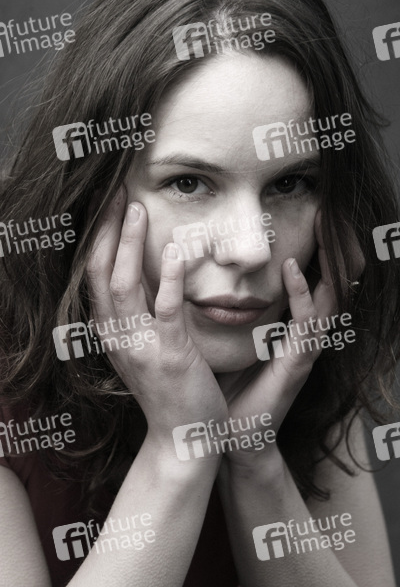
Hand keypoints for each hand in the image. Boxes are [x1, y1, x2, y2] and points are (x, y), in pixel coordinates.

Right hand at [86, 189, 227, 455]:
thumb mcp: (142, 348)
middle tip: (115, 191)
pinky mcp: (170, 355)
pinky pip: (166, 309)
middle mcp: (116, 336)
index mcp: (110, 332)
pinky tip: (176, 250)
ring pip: (125, 285)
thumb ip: (139, 314)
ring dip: (128, 244)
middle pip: (100, 272)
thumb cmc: (167, 389)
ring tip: (135, 208)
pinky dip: (168, 278)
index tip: (108, 205)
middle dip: (105, 230)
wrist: (182, 437)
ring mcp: (140, 345)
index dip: (99, 238)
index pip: (95, 275)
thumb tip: (147, 276)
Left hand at [217, 210, 364, 467]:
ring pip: (328, 297)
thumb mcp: (232, 341)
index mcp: (288, 329)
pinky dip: (304, 295)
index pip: (311, 280)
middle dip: (334, 248)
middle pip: (330, 282)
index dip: (317, 249)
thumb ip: (230, 312)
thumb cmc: (229, 389)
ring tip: (325, 225)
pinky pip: (305, 325)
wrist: (229, 438)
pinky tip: (293, 270)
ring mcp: (303, 350)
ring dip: (328, 261)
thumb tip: (207, 278)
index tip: (314, 215)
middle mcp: (302, 335)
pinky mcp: (296, 365)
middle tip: (332, 210)